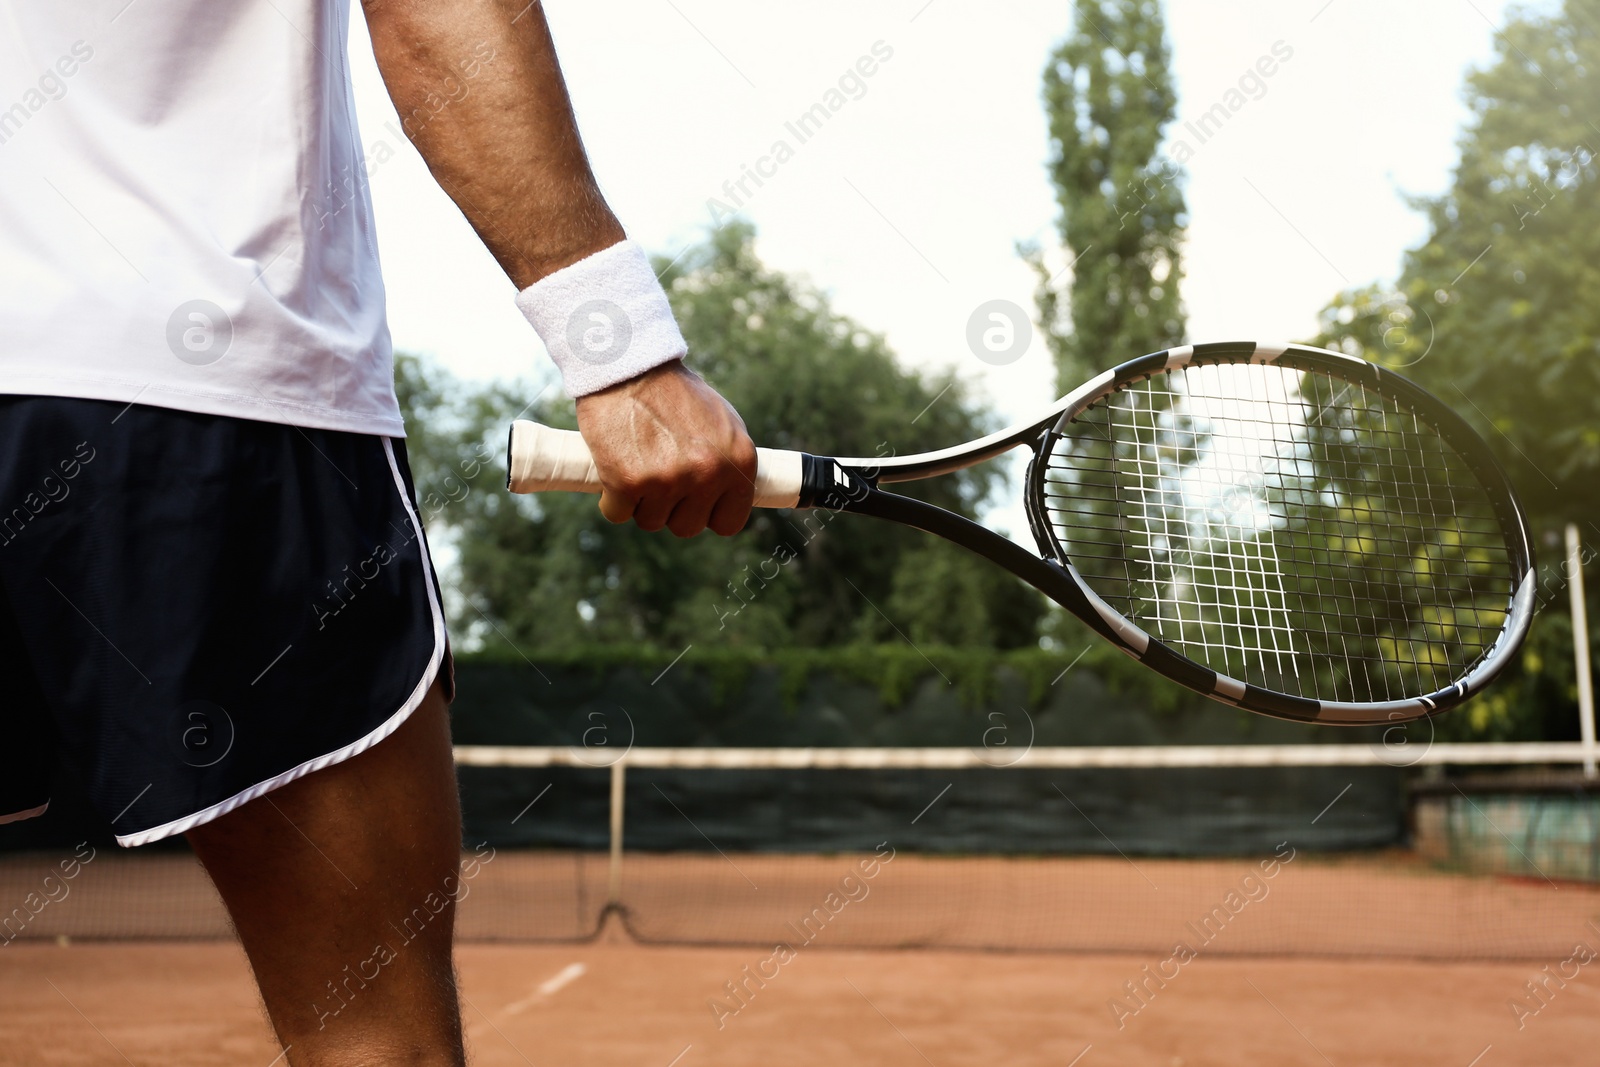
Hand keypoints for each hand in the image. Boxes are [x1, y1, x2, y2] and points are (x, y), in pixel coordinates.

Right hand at [574, 361, 756, 536]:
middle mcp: (708, 474)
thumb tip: (733, 494)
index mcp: (739, 461)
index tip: (694, 503)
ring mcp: (668, 481)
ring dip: (640, 501)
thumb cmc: (674, 391)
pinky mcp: (627, 482)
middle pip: (687, 527)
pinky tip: (615, 467)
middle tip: (658, 475)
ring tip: (637, 462)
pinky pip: (617, 513)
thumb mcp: (721, 422)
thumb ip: (729, 461)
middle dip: (670, 508)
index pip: (729, 522)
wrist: (629, 364)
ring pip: (651, 521)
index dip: (708, 513)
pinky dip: (611, 497)